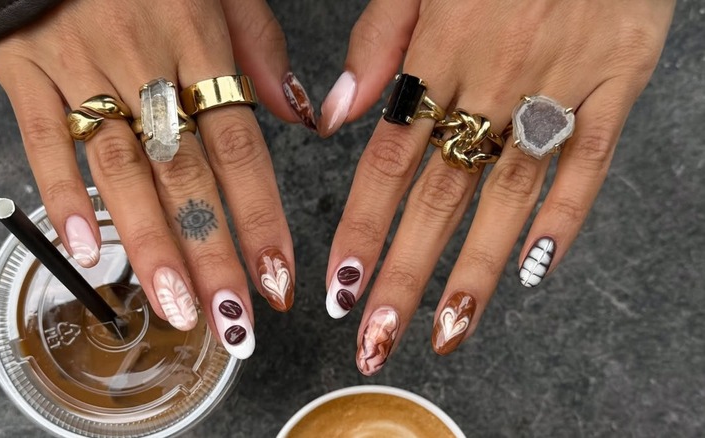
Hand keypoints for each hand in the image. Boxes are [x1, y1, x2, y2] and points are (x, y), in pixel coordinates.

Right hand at [0, 0, 309, 358]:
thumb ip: (260, 48)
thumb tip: (299, 116)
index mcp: (200, 40)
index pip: (240, 148)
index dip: (260, 219)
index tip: (278, 280)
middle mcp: (145, 62)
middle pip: (185, 173)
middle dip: (212, 255)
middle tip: (233, 323)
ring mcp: (82, 67)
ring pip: (119, 169)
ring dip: (150, 245)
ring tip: (176, 309)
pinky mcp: (27, 70)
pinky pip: (42, 138)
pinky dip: (61, 195)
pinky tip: (84, 251)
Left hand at [320, 0, 674, 374]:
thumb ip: (379, 41)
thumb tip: (336, 115)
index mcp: (439, 52)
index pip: (387, 161)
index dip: (361, 228)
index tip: (341, 286)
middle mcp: (492, 79)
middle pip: (441, 194)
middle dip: (406, 274)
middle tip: (378, 337)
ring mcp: (557, 83)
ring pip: (511, 192)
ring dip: (478, 268)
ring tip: (449, 329)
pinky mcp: (618, 79)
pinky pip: (591, 158)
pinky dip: (566, 214)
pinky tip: (538, 268)